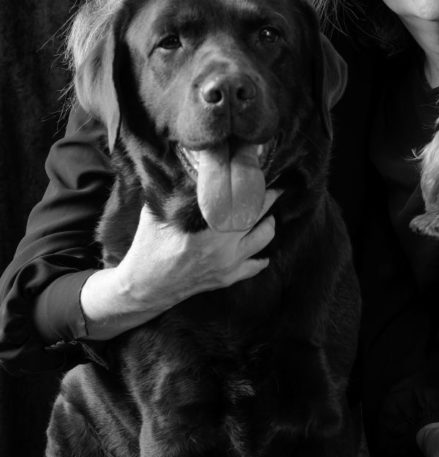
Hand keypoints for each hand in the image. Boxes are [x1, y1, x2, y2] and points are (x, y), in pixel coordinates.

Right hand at [81, 190, 278, 338]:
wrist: (145, 286)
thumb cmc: (149, 246)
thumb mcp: (159, 214)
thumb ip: (177, 194)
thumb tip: (191, 171)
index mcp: (206, 227)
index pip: (240, 200)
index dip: (253, 185)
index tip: (258, 173)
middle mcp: (223, 246)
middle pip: (258, 216)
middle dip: (268, 200)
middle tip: (275, 188)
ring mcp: (228, 263)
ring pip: (264, 239)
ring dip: (269, 224)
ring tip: (268, 215)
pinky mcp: (228, 278)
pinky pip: (256, 266)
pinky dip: (262, 256)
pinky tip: (260, 248)